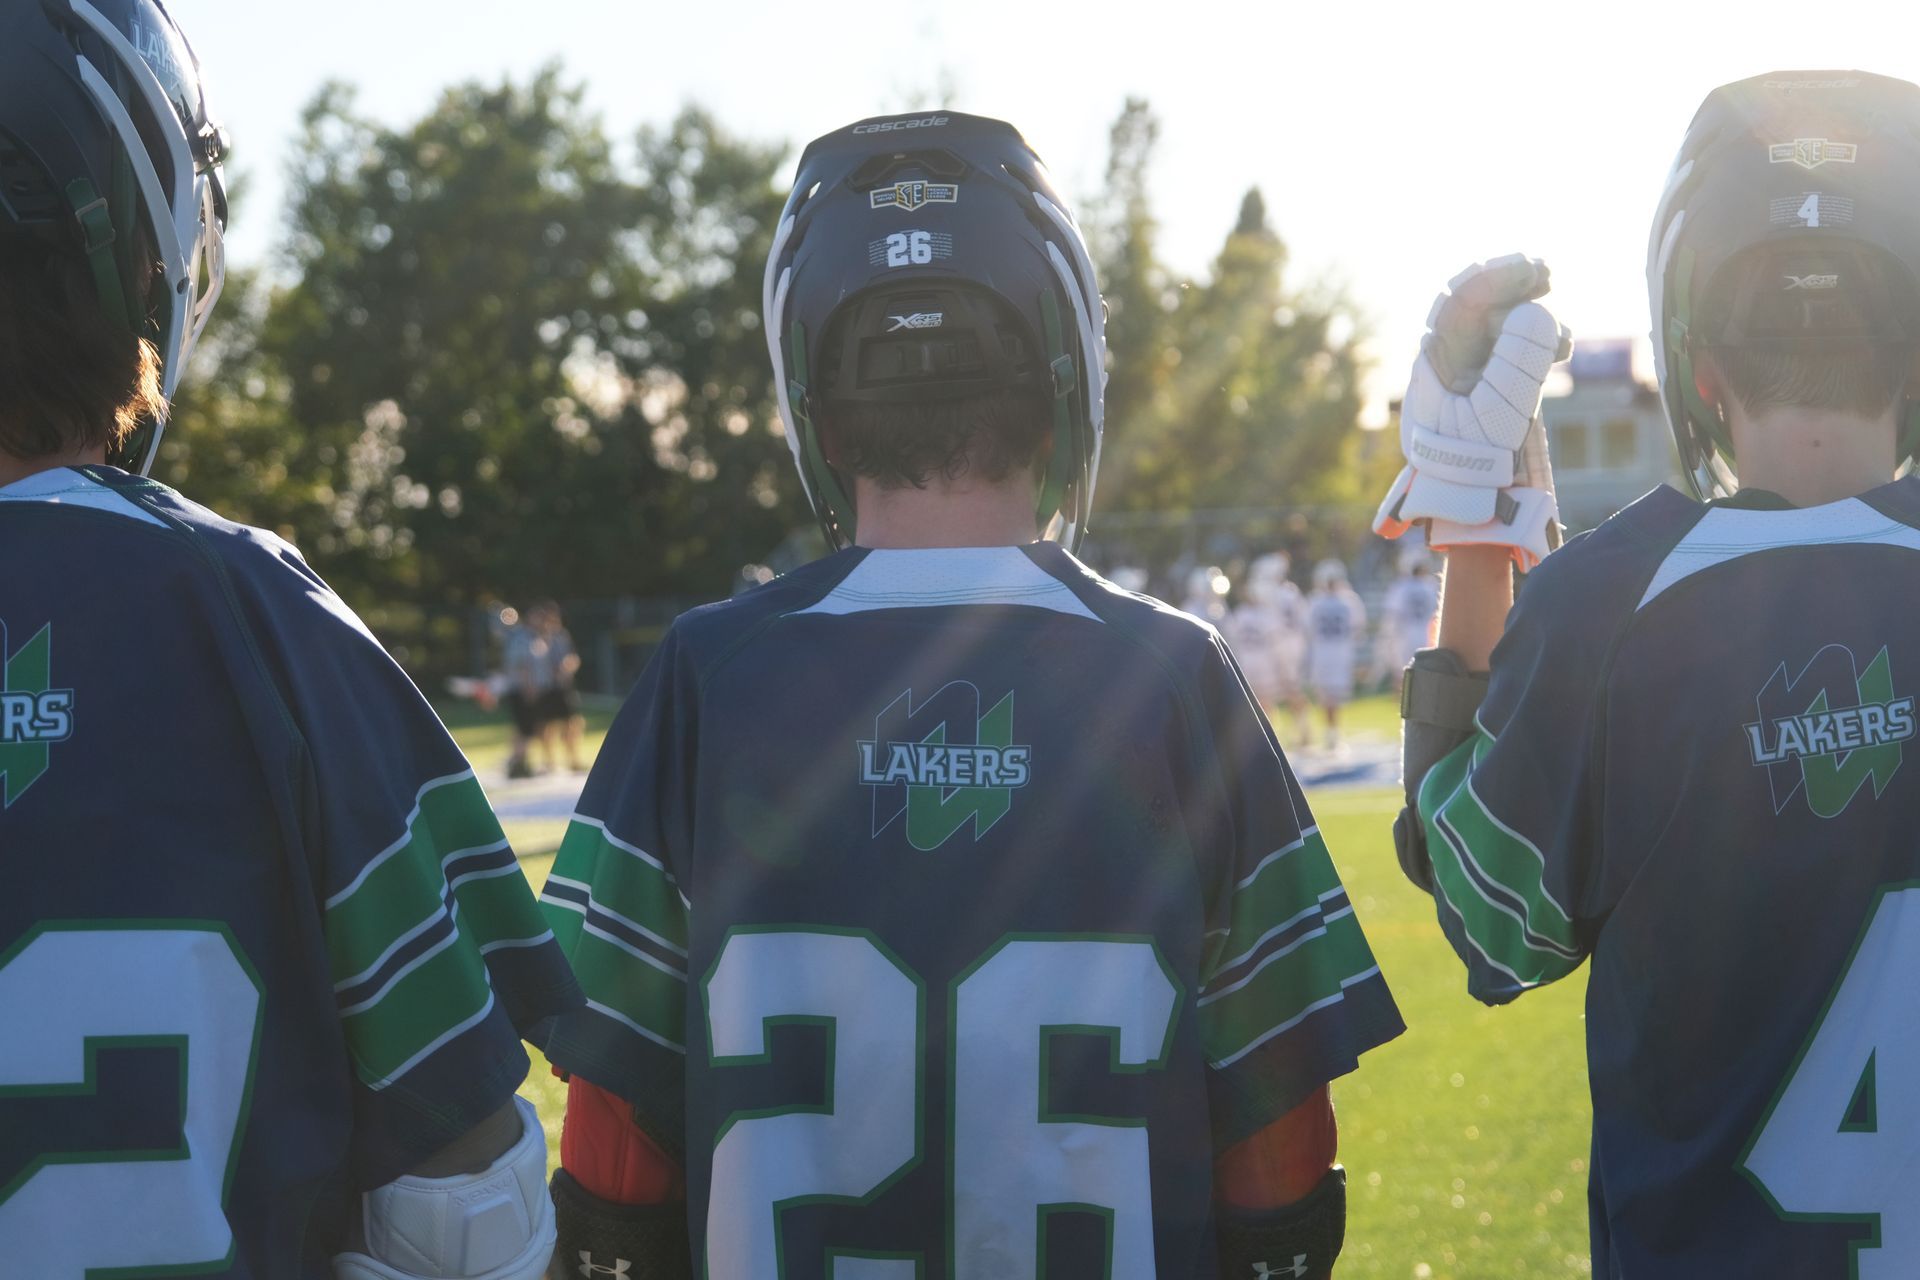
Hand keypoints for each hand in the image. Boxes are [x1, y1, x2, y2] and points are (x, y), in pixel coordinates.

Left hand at [1374, 255, 1571, 570]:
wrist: (1467, 510)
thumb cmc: (1476, 464)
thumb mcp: (1499, 414)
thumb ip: (1518, 360)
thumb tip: (1536, 311)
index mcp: (1436, 362)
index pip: (1461, 299)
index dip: (1499, 277)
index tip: (1536, 271)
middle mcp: (1444, 362)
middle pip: (1474, 303)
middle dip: (1511, 284)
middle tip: (1545, 274)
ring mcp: (1464, 376)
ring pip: (1495, 325)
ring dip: (1529, 317)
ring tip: (1562, 337)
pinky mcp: (1484, 391)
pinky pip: (1506, 351)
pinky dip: (1534, 342)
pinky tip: (1560, 352)